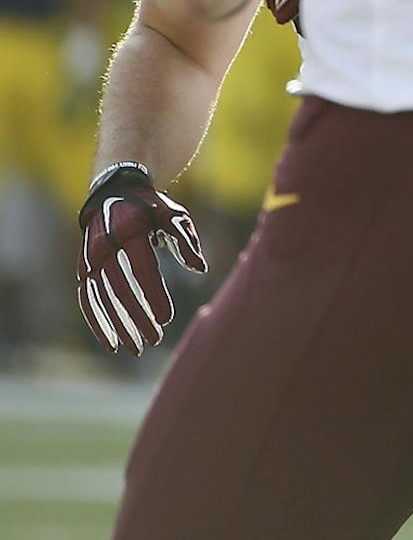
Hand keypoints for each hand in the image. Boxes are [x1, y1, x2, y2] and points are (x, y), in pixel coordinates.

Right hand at [76, 163, 207, 355]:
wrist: (113, 192)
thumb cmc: (151, 206)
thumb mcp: (173, 214)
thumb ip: (185, 239)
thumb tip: (201, 268)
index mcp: (129, 231)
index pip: (141, 270)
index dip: (153, 295)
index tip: (167, 318)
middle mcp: (104, 246)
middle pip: (120, 289)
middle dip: (136, 317)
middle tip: (154, 340)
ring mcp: (89, 259)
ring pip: (101, 299)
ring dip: (117, 325)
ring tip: (136, 348)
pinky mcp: (82, 269)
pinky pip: (86, 300)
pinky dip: (96, 322)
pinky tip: (110, 342)